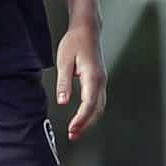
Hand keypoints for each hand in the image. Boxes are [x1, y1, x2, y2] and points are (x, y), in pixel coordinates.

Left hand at [56, 21, 107, 139]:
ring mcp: (102, 81)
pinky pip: (98, 100)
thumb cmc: (75, 42)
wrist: (88, 29)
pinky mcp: (99, 80)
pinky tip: (83, 117)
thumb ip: (64, 83)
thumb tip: (63, 102)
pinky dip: (91, 112)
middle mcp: (101, 81)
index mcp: (92, 77)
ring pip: (99, 106)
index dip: (81, 119)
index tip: (71, 129)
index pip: (89, 104)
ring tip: (76, 130)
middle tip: (72, 135)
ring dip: (89, 120)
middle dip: (86, 125)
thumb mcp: (64, 61)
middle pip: (97, 109)